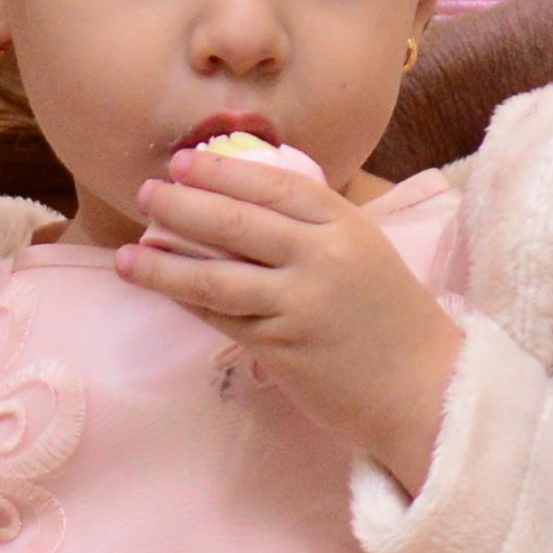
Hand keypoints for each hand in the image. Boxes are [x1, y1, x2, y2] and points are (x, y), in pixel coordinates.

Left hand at [122, 144, 464, 483]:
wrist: (424, 390)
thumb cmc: (391, 320)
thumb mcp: (364, 254)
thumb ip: (313, 228)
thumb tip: (241, 199)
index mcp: (346, 224)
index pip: (273, 184)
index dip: (221, 171)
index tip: (181, 161)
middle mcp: (322, 257)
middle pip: (235, 222)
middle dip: (181, 204)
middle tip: (146, 192)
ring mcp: (300, 304)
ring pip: (216, 275)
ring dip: (164, 262)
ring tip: (127, 253)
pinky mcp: (282, 347)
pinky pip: (221, 317)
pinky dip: (186, 301)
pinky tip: (160, 288)